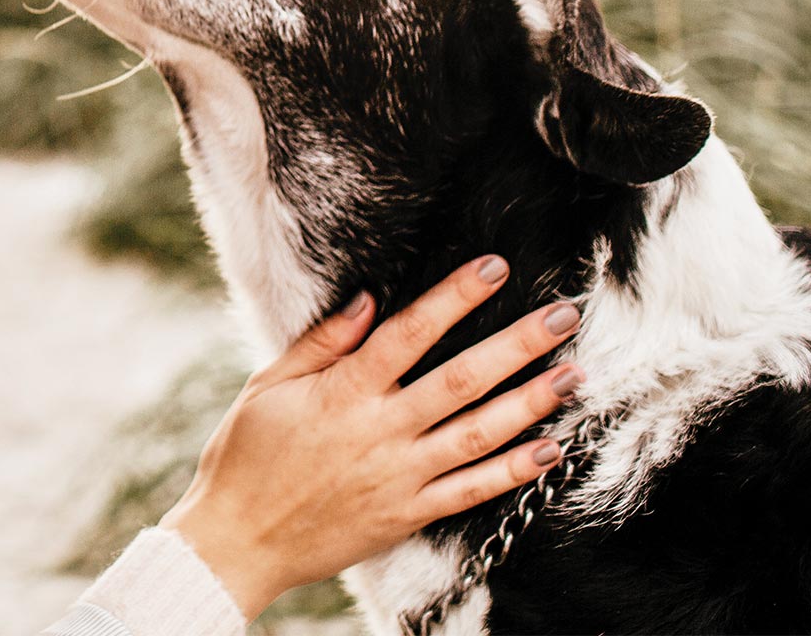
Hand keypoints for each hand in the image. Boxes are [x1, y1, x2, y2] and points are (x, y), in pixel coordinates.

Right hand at [157, 255, 582, 619]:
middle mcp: (380, 432)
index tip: (494, 268)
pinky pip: (471, 491)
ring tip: (573, 375)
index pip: (411, 332)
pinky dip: (514, 471)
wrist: (238, 542)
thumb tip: (368, 300)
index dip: (455, 297)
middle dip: (517, 345)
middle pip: (461, 379)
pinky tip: (550, 449)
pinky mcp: (407, 514)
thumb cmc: (245, 457)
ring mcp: (399, 477)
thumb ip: (322, 343)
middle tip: (563, 317)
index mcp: (343, 393)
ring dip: (531, 402)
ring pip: (479, 434)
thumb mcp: (269, 386)